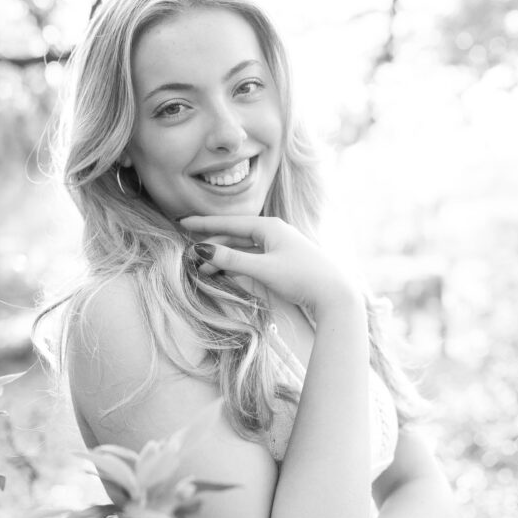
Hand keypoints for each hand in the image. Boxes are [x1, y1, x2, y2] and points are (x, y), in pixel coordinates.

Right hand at [180, 215, 359, 314]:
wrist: (334, 294)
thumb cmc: (301, 277)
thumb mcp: (263, 268)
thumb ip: (232, 259)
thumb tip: (202, 250)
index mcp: (269, 226)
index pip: (229, 223)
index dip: (204, 224)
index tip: (182, 222)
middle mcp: (273, 232)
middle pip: (235, 235)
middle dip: (212, 245)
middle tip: (190, 257)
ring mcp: (279, 246)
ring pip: (243, 248)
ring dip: (224, 257)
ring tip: (204, 270)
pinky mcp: (283, 261)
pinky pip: (253, 258)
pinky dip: (237, 264)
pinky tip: (226, 272)